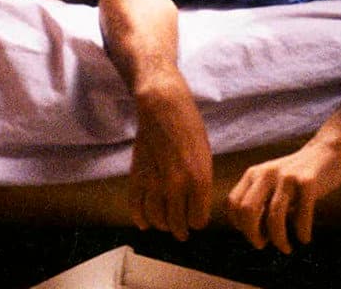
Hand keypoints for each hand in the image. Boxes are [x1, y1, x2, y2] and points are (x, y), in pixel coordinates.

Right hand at [128, 79, 212, 240]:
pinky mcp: (137, 176)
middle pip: (177, 224)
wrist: (164, 108)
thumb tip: (195, 208)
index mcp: (199, 180)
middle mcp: (176, 185)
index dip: (197, 222)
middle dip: (180, 230)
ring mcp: (154, 182)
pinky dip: (140, 219)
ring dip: (161, 225)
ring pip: (156, 219)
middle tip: (182, 232)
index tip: (195, 219)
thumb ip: (201, 185)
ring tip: (165, 225)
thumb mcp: (205, 158)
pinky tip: (145, 222)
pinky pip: (136, 207)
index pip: (198, 219)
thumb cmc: (189, 128)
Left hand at [226, 140, 340, 253]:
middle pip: (247, 210)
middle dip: (253, 235)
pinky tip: (304, 238)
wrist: (326, 152)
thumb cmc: (296, 177)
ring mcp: (287, 177)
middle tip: (263, 245)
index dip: (239, 225)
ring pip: (274, 216)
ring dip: (278, 239)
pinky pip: (301, 214)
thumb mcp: (271, 184)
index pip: (234, 203)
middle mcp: (266, 174)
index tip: (252, 236)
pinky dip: (302, 232)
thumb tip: (254, 235)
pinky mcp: (308, 182)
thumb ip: (261, 204)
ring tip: (286, 248)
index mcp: (253, 174)